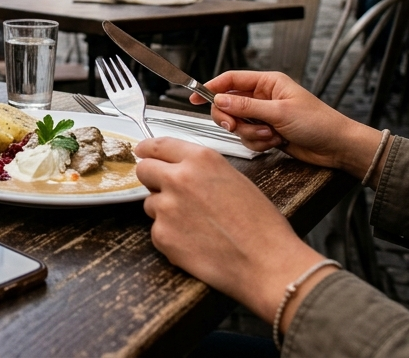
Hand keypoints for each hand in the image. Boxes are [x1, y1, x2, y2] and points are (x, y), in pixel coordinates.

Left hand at [135, 137, 325, 321]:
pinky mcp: (161, 236)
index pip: (158, 145)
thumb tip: (179, 169)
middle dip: (153, 179)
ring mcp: (166, 208)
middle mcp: (179, 179)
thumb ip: (201, 170)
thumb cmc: (260, 225)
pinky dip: (171, 236)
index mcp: (200, 160)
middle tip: (168, 191)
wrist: (266, 263)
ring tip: (196, 224)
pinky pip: (157, 231)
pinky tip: (196, 242)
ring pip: (151, 203)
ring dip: (165, 211)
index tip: (142, 152)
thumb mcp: (234, 179)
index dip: (147, 150)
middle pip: (144, 170)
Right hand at [202, 71, 383, 178]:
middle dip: (232, 118)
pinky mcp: (267, 132)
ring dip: (251, 133)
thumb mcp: (279, 112)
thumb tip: (221, 100)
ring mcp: (264, 116)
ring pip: (238, 124)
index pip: (231, 80)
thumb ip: (247, 107)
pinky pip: (249, 138)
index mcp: (267, 83)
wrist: (337, 147)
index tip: (194, 96)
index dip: (211, 87)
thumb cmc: (319, 123)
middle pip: (229, 105)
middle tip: (235, 126)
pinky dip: (258, 143)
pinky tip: (275, 142)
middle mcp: (263, 98)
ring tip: (270, 135)